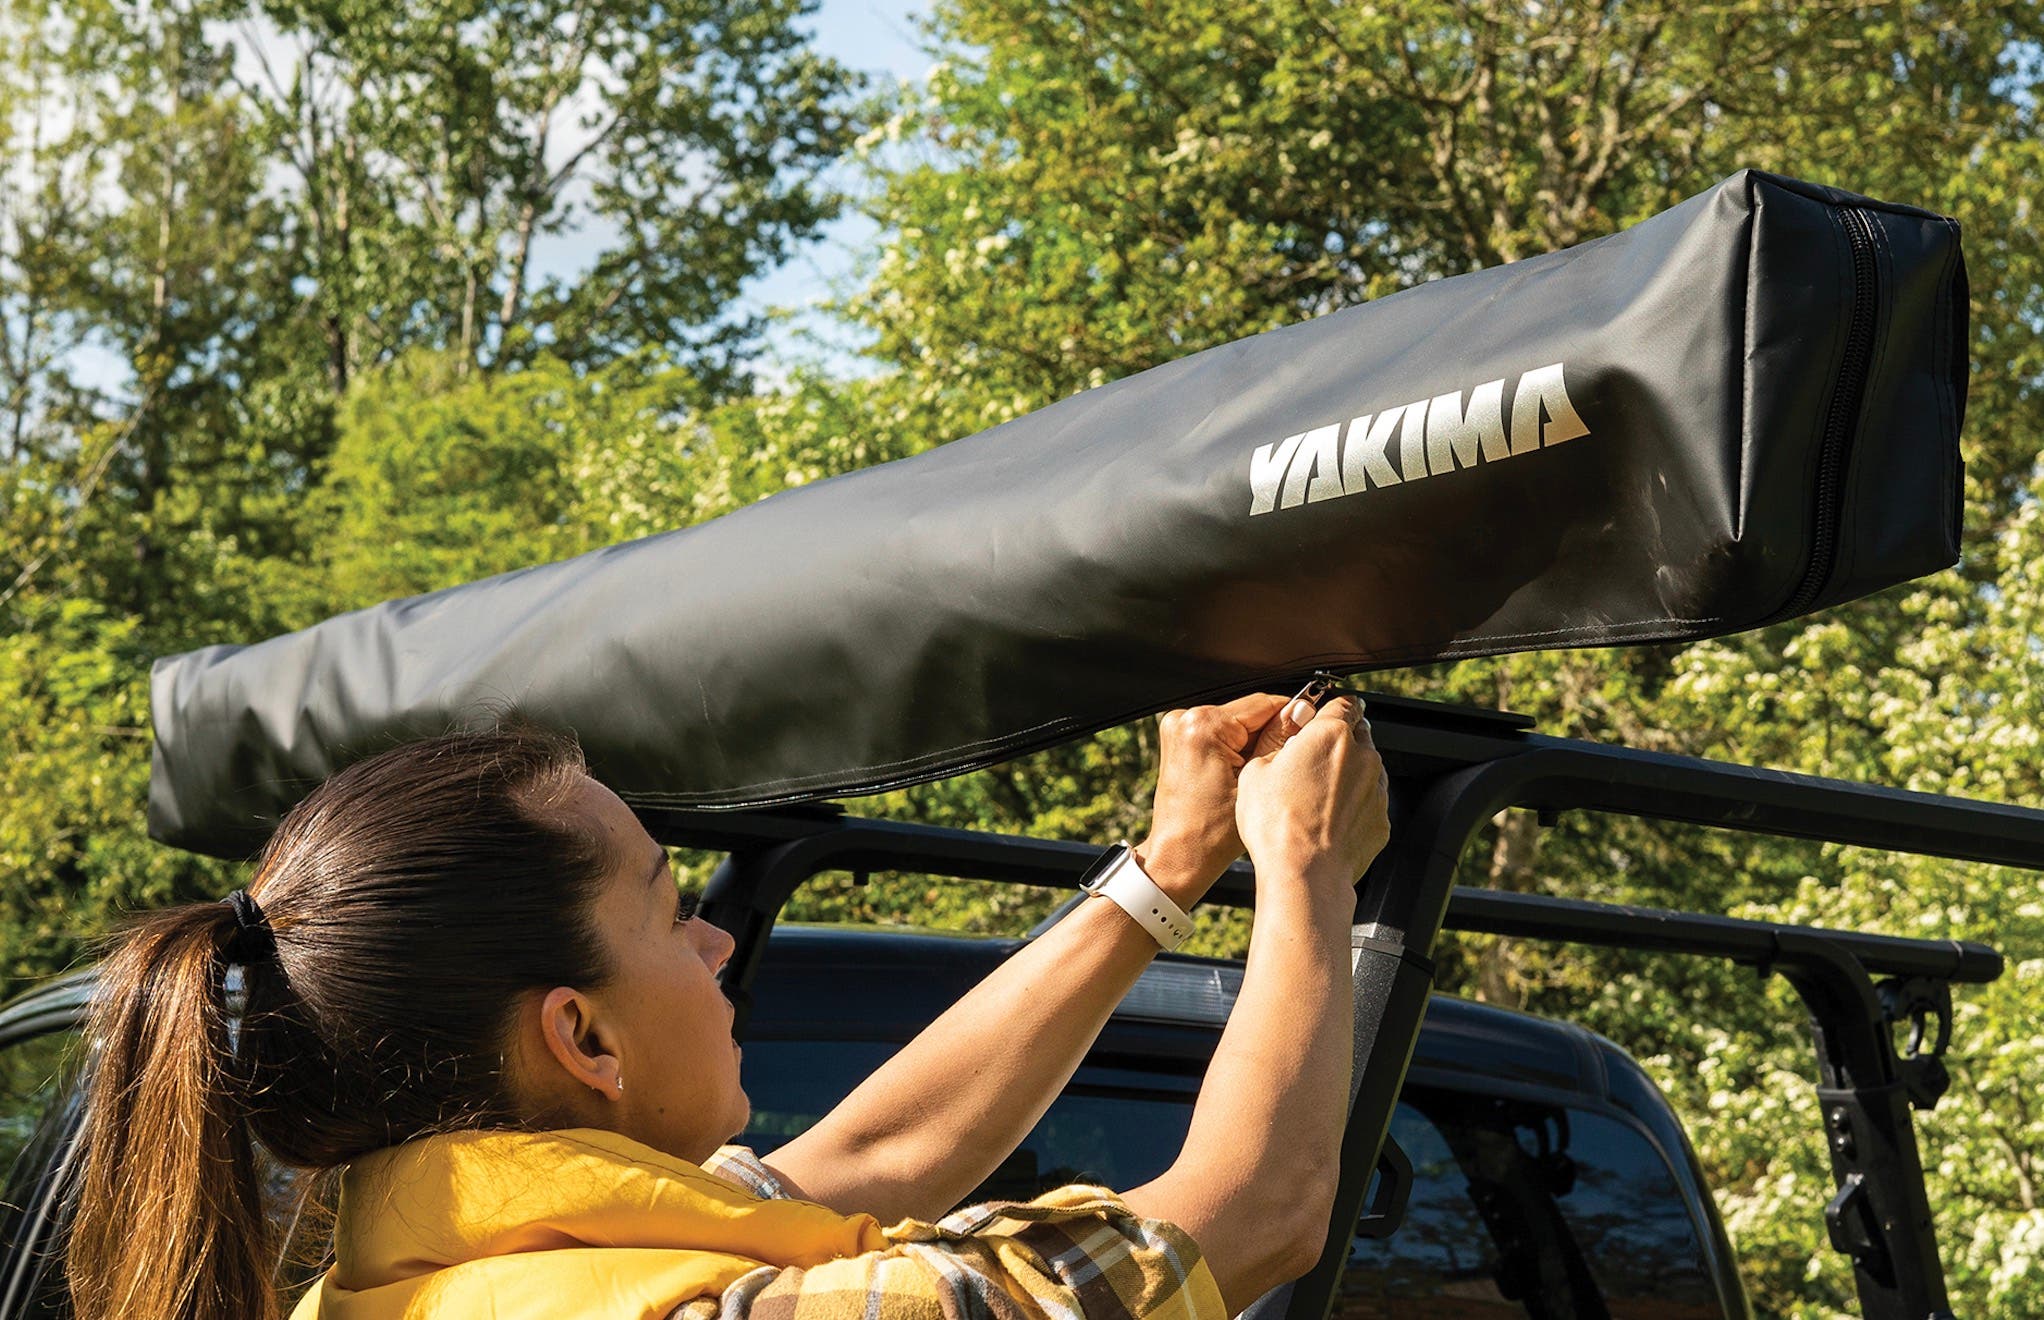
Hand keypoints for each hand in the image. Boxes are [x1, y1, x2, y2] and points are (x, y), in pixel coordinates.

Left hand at [1137, 692, 1289, 903]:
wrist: (1179, 857)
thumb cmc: (1211, 834)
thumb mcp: (1257, 783)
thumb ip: (1280, 742)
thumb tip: (1303, 710)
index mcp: (1204, 726)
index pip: (1264, 703)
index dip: (1293, 717)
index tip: (1311, 731)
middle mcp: (1186, 719)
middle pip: (1250, 712)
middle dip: (1271, 734)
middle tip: (1282, 766)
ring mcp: (1179, 728)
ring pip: (1238, 724)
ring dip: (1254, 742)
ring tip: (1260, 775)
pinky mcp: (1180, 740)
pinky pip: (1221, 734)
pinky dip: (1236, 749)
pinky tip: (1242, 775)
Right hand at [1235, 695, 1389, 894]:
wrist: (1305, 875)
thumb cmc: (1276, 825)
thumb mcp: (1254, 772)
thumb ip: (1277, 748)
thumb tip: (1286, 746)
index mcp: (1330, 735)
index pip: (1343, 702)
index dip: (1331, 707)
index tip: (1323, 715)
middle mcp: (1362, 757)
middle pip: (1358, 735)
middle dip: (1339, 742)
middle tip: (1311, 762)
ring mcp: (1376, 790)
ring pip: (1366, 769)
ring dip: (1348, 775)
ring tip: (1316, 798)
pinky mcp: (1381, 820)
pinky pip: (1369, 803)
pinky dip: (1354, 806)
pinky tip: (1329, 821)